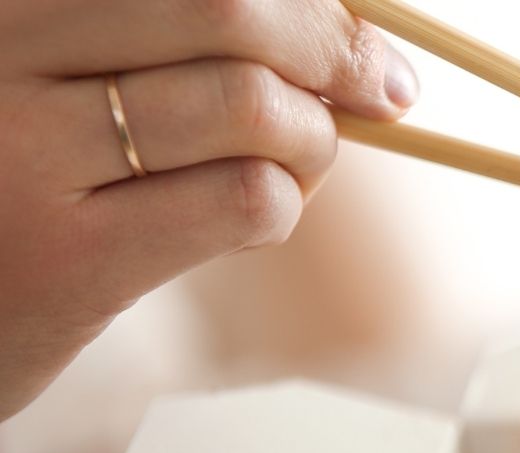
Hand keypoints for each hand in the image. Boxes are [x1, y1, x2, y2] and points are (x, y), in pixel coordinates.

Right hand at [0, 0, 417, 420]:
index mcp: (19, 4)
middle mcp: (5, 52)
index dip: (309, 7)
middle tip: (383, 95)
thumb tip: (341, 37)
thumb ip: (166, 43)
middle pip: (229, 11)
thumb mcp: (64, 78)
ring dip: (312, 141)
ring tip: (296, 168)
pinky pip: (243, 201)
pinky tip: (255, 219)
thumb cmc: (21, 180)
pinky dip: (283, 206)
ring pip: (248, 107)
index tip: (366, 48)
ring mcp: (27, 157)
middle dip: (335, 54)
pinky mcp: (69, 261)